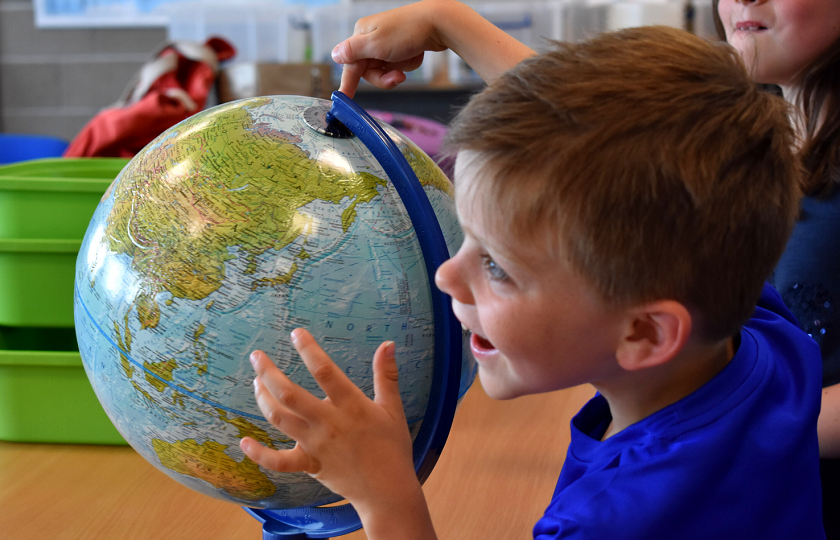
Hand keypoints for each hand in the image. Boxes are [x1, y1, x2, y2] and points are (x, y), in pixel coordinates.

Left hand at [240, 329, 419, 513]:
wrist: (387, 490)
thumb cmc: (392, 446)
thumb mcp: (393, 408)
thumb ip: (387, 375)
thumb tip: (388, 344)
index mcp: (351, 406)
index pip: (325, 372)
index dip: (309, 350)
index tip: (296, 334)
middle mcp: (329, 423)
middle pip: (290, 394)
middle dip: (269, 372)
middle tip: (257, 356)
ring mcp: (316, 445)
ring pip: (280, 419)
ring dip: (263, 399)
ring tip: (257, 382)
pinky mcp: (309, 465)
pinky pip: (278, 462)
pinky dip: (259, 453)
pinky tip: (244, 441)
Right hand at [332, 0, 446, 96]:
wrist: (439, 23)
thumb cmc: (407, 31)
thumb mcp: (375, 44)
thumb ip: (353, 52)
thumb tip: (334, 55)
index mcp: (361, 34)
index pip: (350, 64)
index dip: (348, 83)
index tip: (343, 98)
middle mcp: (372, 37)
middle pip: (368, 70)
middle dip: (382, 78)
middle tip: (397, 77)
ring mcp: (387, 42)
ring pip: (383, 70)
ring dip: (395, 73)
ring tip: (406, 67)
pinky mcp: (401, 47)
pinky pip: (398, 65)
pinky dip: (406, 65)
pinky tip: (415, 55)